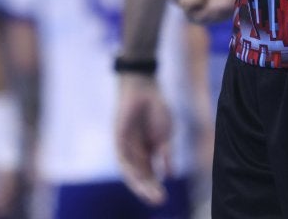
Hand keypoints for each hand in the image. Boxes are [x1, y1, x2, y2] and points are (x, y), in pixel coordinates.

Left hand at [114, 73, 173, 206]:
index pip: (150, 175)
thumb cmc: (156, 109)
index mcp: (149, 152)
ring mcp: (127, 146)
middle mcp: (137, 152)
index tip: (163, 199)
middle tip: (159, 201)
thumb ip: (166, 154)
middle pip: (141, 176)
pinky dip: (130, 168)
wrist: (145, 87)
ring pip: (131, 171)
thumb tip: (170, 175)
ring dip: (140, 183)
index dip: (155, 187)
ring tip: (149, 193)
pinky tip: (139, 176)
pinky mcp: (118, 138)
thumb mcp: (165, 134)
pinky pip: (122, 158)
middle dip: (149, 189)